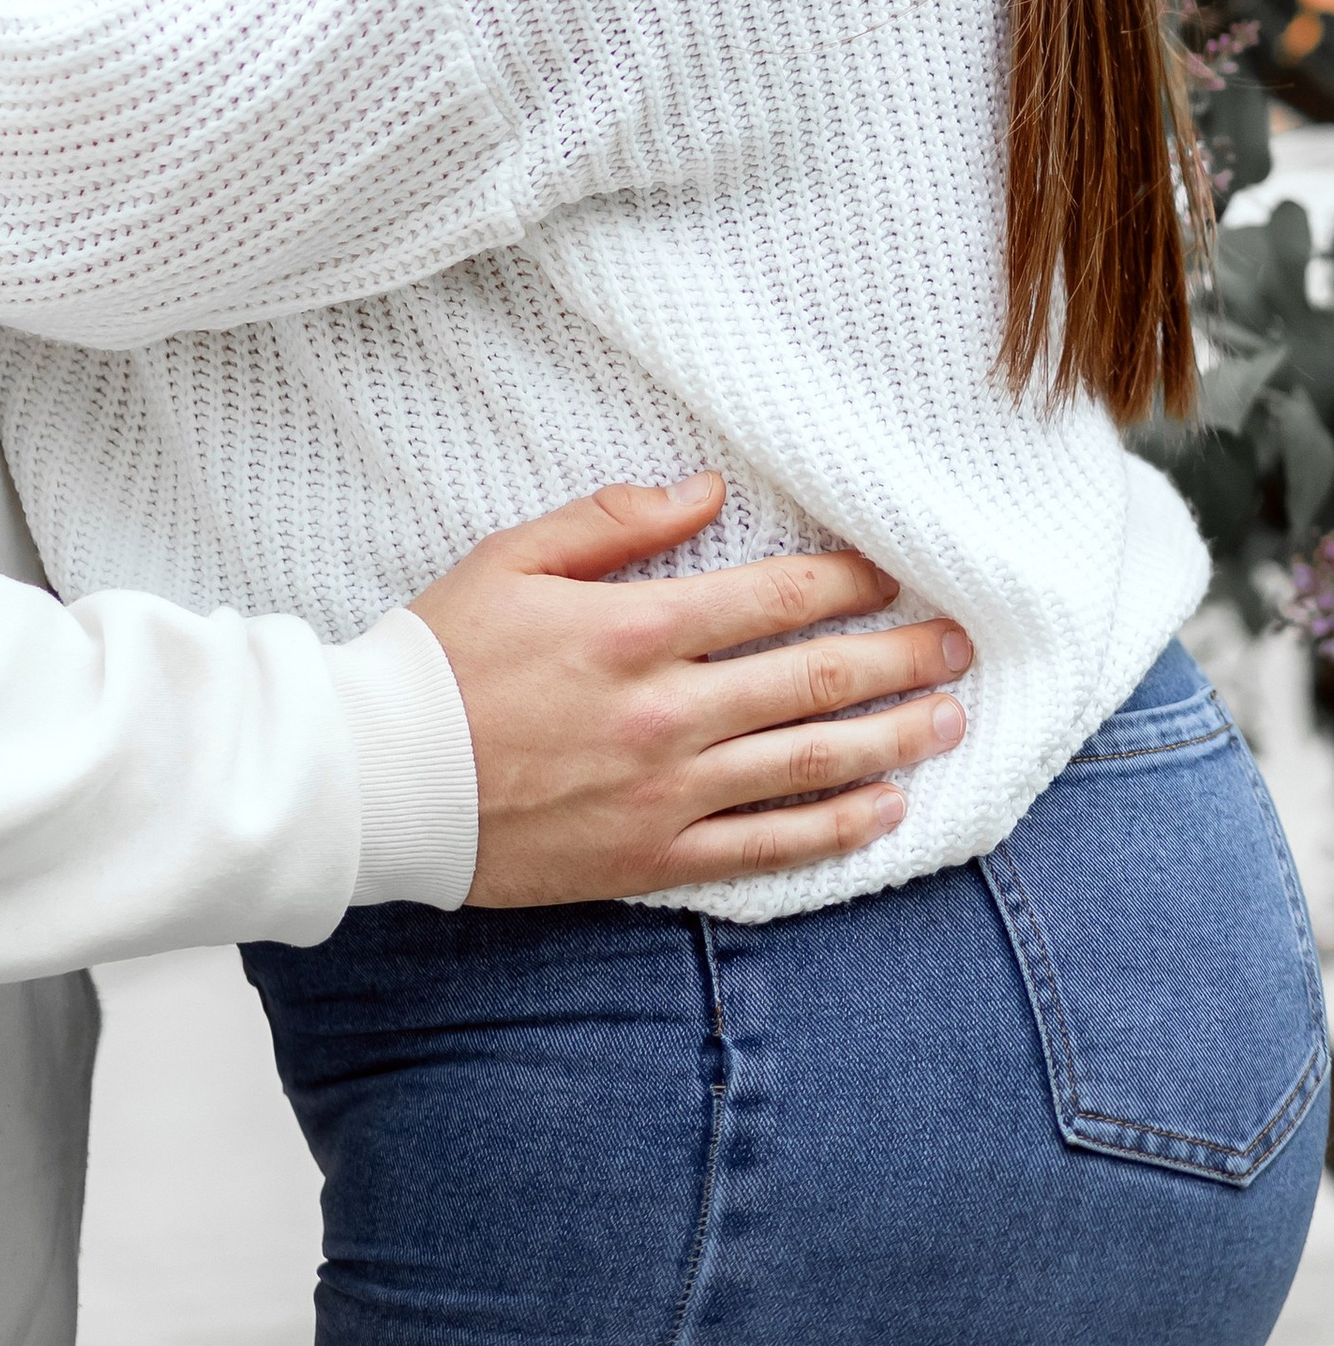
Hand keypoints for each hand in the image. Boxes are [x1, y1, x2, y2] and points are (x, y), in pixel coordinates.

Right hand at [410, 472, 971, 907]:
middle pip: (812, 681)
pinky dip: (835, 830)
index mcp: (634, 630)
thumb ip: (613, 520)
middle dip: (898, 659)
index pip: (772, 599)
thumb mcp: (512, 558)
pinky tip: (887, 812)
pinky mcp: (653, 857)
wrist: (383, 778)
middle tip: (960, 644)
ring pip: (807, 765)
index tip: (894, 574)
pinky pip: (766, 847)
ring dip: (891, 740)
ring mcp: (666, 792)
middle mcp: (666, 712)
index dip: (846, 584)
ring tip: (949, 721)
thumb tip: (704, 488)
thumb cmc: (440, 657)